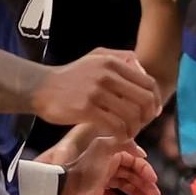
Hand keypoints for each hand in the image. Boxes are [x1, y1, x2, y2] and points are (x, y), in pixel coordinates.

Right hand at [33, 49, 156, 136]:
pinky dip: (121, 135)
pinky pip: (115, 126)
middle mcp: (107, 75)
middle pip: (144, 100)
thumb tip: (144, 70)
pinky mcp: (85, 109)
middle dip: (147, 117)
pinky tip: (117, 137)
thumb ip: (122, 58)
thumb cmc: (72, 76)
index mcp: (113, 63)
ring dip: (134, 129)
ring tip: (127, 134)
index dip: (155, 101)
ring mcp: (96, 92)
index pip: (148, 84)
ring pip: (131, 115)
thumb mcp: (96, 57)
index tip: (151, 113)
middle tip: (141, 126)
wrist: (40, 87)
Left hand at [56, 135, 159, 194]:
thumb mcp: (104, 148)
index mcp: (111, 153)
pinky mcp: (98, 194)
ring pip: (127, 186)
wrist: (64, 190)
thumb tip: (142, 153)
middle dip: (146, 184)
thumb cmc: (84, 169)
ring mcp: (104, 180)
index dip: (146, 170)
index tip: (154, 180)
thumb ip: (124, 143)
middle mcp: (108, 165)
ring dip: (138, 194)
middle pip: (133, 174)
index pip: (135, 160)